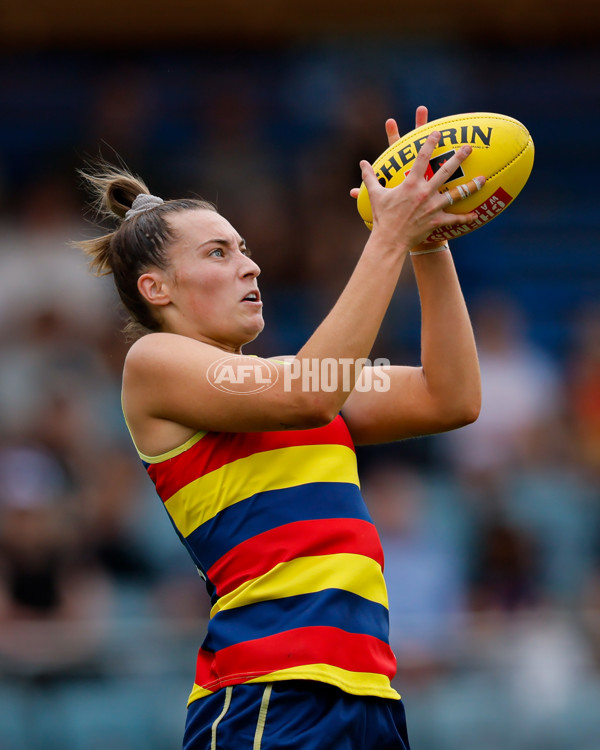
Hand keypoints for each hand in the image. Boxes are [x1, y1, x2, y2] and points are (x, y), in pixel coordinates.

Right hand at [351, 106, 484, 250]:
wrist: (390, 240)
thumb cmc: (382, 218)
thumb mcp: (375, 195)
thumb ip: (370, 177)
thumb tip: (362, 163)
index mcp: (410, 184)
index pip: (422, 158)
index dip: (430, 143)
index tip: (437, 133)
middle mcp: (424, 193)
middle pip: (445, 171)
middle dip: (458, 157)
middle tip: (468, 148)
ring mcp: (433, 207)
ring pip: (456, 194)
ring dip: (471, 186)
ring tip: (483, 178)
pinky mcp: (437, 221)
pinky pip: (454, 219)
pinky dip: (465, 217)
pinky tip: (477, 214)